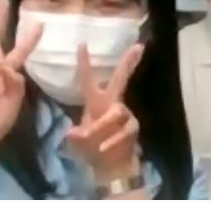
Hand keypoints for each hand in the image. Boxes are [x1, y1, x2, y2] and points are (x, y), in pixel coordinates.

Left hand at [66, 43, 144, 181]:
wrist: (111, 167)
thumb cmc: (92, 149)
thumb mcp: (78, 143)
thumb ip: (76, 136)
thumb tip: (72, 132)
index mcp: (95, 103)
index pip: (88, 80)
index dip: (84, 63)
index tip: (82, 44)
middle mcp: (111, 104)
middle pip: (120, 80)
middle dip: (127, 64)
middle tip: (138, 47)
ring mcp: (124, 115)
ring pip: (117, 111)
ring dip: (104, 125)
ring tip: (96, 143)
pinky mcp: (132, 128)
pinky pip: (125, 129)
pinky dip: (113, 139)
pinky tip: (104, 148)